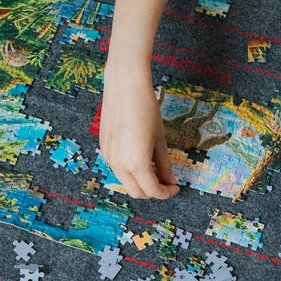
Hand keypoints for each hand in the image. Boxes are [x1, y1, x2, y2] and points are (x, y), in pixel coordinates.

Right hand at [99, 65, 179, 199]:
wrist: (124, 87)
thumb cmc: (147, 109)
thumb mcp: (160, 140)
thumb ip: (165, 164)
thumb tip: (170, 181)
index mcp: (136, 163)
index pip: (152, 190)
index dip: (166, 192)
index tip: (175, 187)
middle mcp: (119, 164)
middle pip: (137, 192)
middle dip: (153, 191)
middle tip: (166, 181)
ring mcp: (109, 158)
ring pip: (126, 182)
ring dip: (141, 182)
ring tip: (154, 169)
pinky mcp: (104, 149)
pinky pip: (118, 169)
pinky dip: (130, 172)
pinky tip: (140, 158)